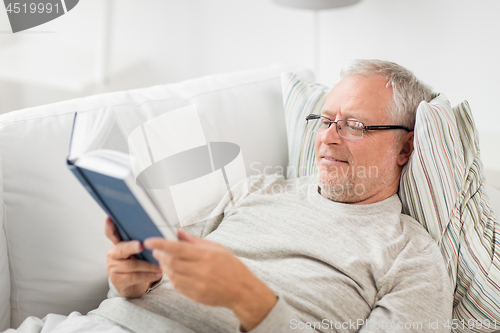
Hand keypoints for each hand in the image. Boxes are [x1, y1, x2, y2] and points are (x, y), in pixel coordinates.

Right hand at [104, 217, 162, 297]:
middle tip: (141, 245)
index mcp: (118, 243)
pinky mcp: (117, 280)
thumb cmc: (137, 262)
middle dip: (131, 247)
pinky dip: (148, 276)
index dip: (109, 226)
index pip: (111, 233)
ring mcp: (113, 268)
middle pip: (122, 249)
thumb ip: (142, 241)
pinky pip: (134, 277)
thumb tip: (157, 234)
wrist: (131, 285)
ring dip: (148, 266)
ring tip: (160, 266)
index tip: (109, 219)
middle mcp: (113, 254)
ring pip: (131, 265)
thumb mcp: (138, 251)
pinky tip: (157, 274)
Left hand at [144, 230, 276, 330]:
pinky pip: (177, 285)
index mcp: (207, 255)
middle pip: (171, 262)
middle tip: (156, 250)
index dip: (161, 244)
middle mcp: (202, 270)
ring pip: (172, 274)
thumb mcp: (217, 248)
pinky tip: (174, 271)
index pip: (178, 248)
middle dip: (160, 255)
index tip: (150, 240)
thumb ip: (195, 241)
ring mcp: (198, 285)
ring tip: (164, 260)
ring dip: (164, 266)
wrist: (242, 291)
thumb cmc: (232, 267)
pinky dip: (172, 277)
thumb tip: (178, 232)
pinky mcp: (196, 296)